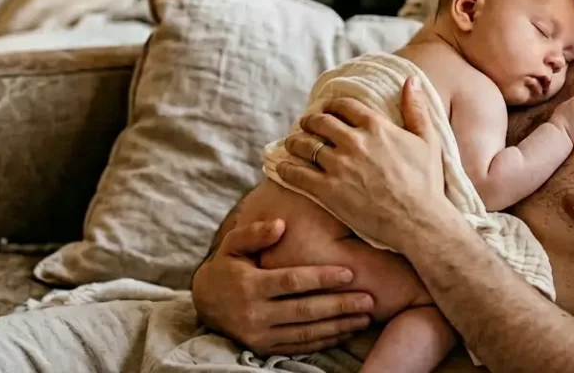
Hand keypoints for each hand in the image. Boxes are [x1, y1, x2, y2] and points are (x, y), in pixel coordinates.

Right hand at [191, 218, 373, 354]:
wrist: (204, 304)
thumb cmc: (226, 267)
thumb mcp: (233, 245)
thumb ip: (256, 233)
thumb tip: (281, 224)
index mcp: (250, 285)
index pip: (292, 282)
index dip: (322, 278)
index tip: (349, 274)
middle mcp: (255, 313)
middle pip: (305, 311)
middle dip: (339, 306)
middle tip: (368, 300)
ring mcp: (260, 334)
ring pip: (306, 333)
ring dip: (338, 326)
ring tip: (364, 318)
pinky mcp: (264, 348)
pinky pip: (299, 347)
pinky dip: (324, 342)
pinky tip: (344, 333)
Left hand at [278, 76, 452, 250]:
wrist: (418, 221)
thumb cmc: (427, 183)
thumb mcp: (428, 140)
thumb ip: (416, 108)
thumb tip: (411, 79)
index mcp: (376, 126)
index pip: (343, 106)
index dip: (330, 106)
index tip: (326, 109)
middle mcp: (354, 141)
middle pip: (320, 122)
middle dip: (310, 121)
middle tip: (305, 124)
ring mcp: (339, 166)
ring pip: (306, 145)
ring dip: (295, 141)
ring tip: (292, 143)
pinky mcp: (328, 190)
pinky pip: (298, 173)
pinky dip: (287, 168)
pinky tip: (282, 167)